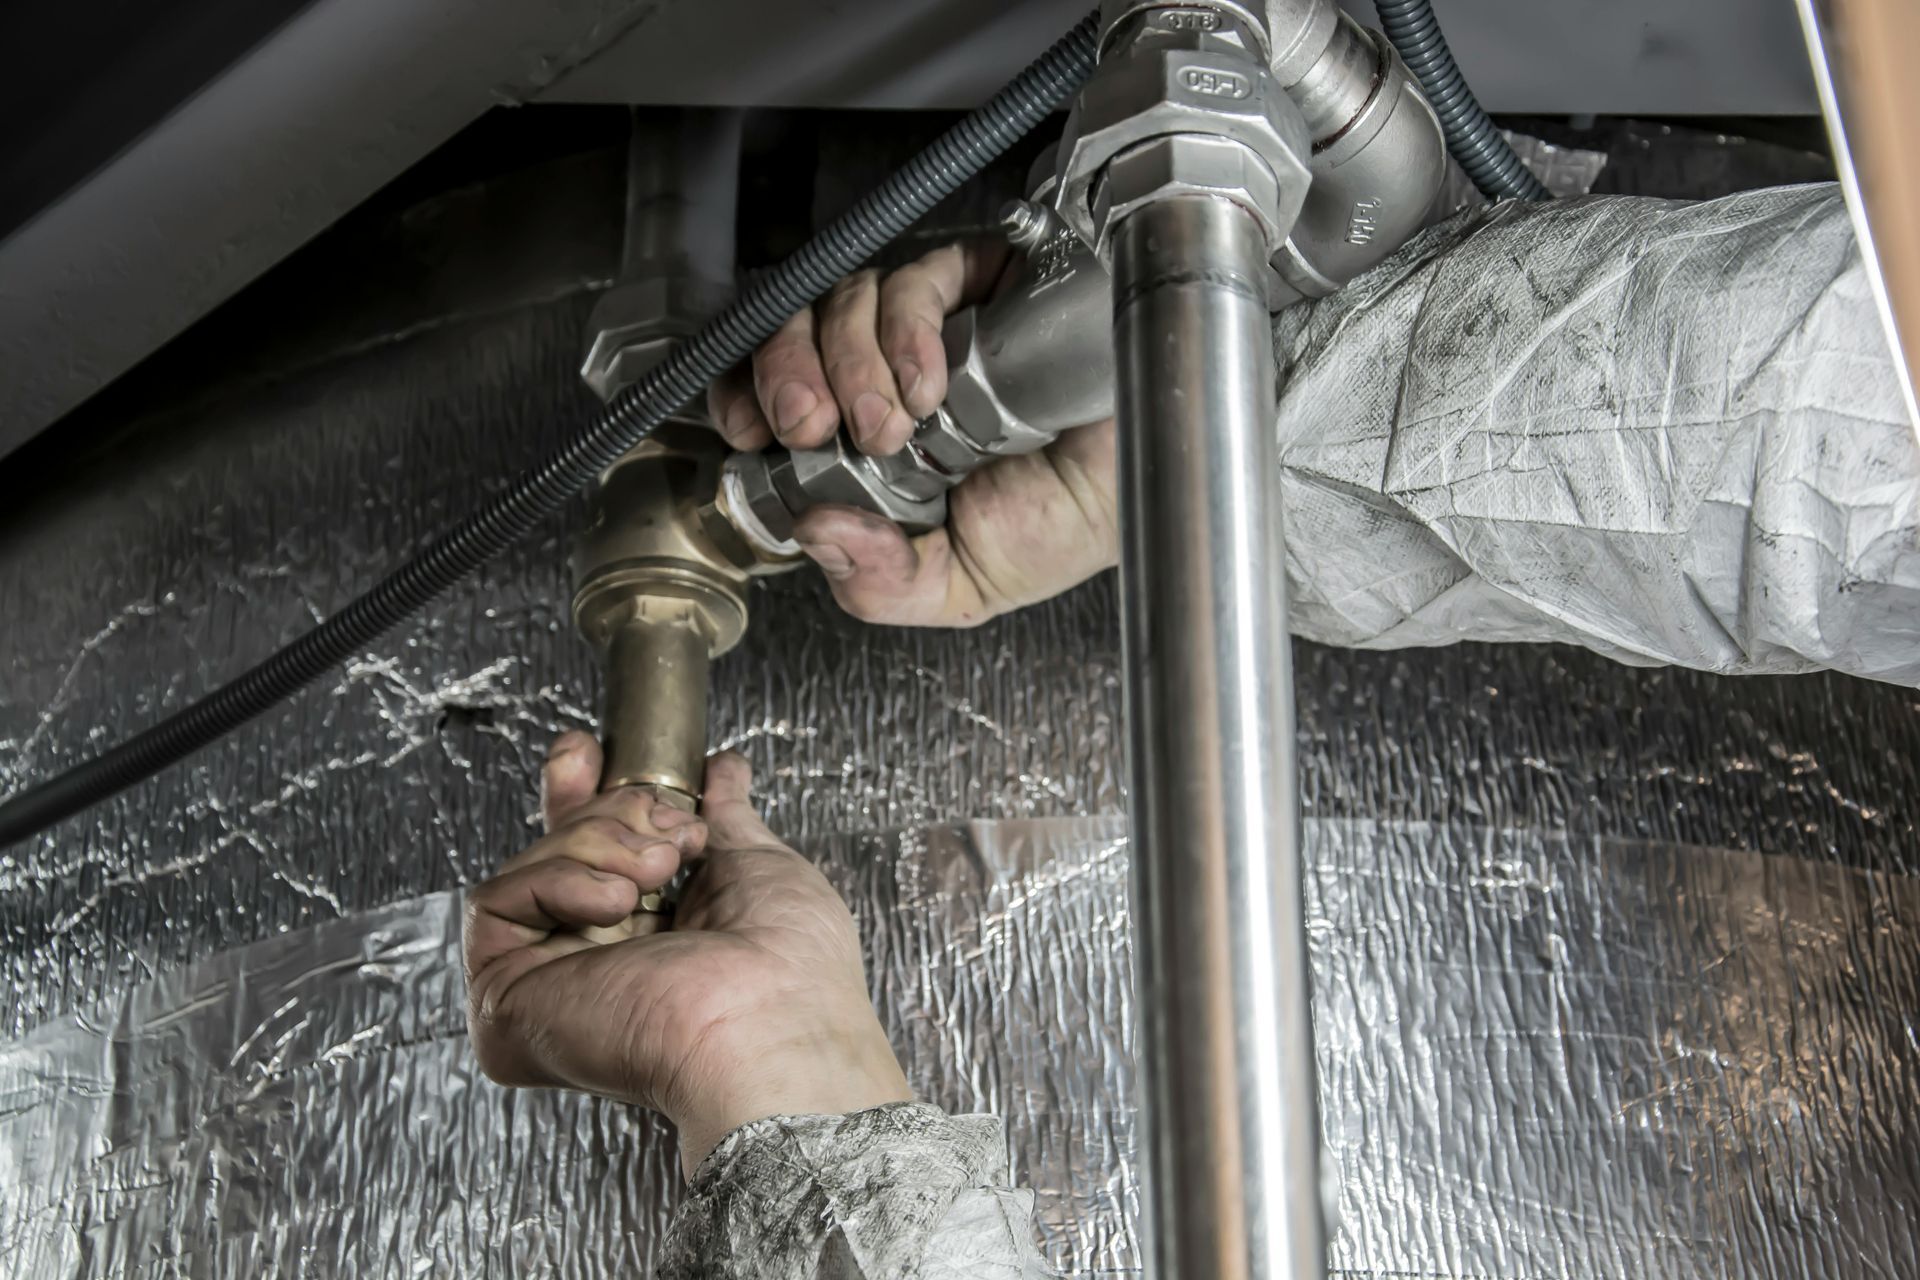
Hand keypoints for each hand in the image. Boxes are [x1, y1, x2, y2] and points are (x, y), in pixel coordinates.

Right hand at [464, 732, 911, 1173]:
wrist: (771, 1023)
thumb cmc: (790, 970)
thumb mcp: (758, 866)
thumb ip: (726, 819)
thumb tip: (723, 771)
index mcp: (652, 944)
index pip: (592, 858)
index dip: (583, 797)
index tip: (590, 751)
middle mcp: (595, 968)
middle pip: (558, 850)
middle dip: (609, 811)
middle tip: (666, 834)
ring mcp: (547, 986)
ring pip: (532, 865)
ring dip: (601, 844)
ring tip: (656, 875)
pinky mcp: (506, 1001)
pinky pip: (497, 902)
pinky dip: (557, 880)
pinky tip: (614, 902)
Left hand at [708, 240, 1119, 626]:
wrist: (1161, 481)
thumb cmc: (1075, 521)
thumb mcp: (962, 585)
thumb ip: (883, 582)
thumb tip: (816, 535)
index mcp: (871, 441)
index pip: (779, 393)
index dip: (748, 395)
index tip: (750, 431)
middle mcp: (891, 374)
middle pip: (794, 332)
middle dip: (785, 375)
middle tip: (812, 425)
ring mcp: (933, 326)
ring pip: (844, 299)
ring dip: (849, 361)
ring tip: (892, 423)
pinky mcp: (980, 282)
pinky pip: (916, 278)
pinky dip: (907, 329)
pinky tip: (932, 381)